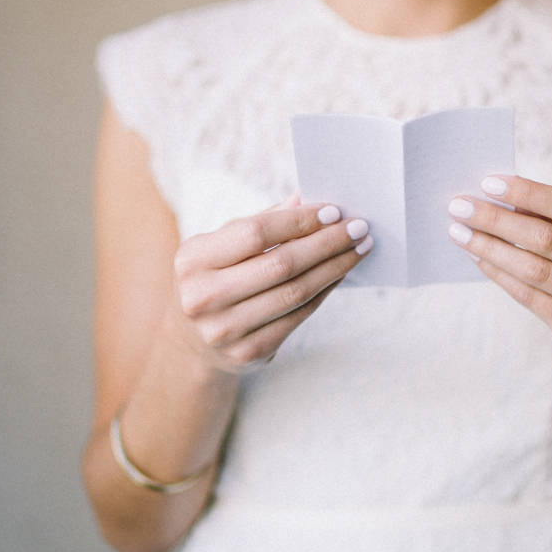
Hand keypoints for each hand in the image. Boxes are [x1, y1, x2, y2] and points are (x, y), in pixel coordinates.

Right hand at [173, 200, 371, 370]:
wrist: (195, 341)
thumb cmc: (217, 277)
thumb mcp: (224, 245)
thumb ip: (263, 222)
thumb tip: (308, 199)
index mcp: (193, 259)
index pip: (255, 233)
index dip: (299, 221)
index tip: (333, 211)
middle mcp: (203, 296)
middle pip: (281, 264)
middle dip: (327, 243)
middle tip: (358, 228)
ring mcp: (225, 329)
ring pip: (296, 291)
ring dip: (335, 267)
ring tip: (358, 249)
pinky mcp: (249, 352)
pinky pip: (299, 315)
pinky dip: (325, 290)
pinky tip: (340, 273)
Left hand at [448, 176, 551, 356]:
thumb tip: (502, 198)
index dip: (528, 193)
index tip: (489, 183)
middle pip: (546, 238)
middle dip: (496, 220)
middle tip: (459, 207)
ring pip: (533, 270)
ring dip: (489, 247)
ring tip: (459, 232)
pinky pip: (528, 296)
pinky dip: (498, 273)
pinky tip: (478, 256)